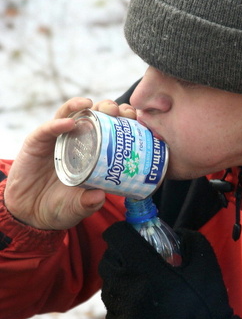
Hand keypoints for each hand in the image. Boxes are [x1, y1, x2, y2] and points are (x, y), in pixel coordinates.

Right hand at [4, 98, 135, 229]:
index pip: (111, 128)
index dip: (123, 120)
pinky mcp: (37, 142)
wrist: (29, 212)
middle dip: (108, 108)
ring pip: (71, 114)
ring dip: (83, 107)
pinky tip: (69, 123)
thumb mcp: (77, 207)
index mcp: (93, 151)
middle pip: (94, 115)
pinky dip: (58, 124)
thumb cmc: (59, 206)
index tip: (135, 118)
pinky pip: (47, 129)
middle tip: (118, 111)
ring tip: (93, 106)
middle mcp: (76, 140)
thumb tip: (100, 196)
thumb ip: (88, 204)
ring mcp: (57, 139)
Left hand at [99, 224, 241, 318]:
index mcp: (145, 267)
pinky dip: (121, 307)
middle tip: (135, 258)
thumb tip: (177, 232)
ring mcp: (121, 311)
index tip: (130, 234)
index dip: (122, 232)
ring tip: (139, 285)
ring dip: (119, 281)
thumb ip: (189, 239)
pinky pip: (112, 312)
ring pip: (107, 287)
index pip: (116, 237)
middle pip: (106, 261)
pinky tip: (138, 308)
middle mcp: (126, 287)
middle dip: (118, 255)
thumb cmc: (205, 303)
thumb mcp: (204, 262)